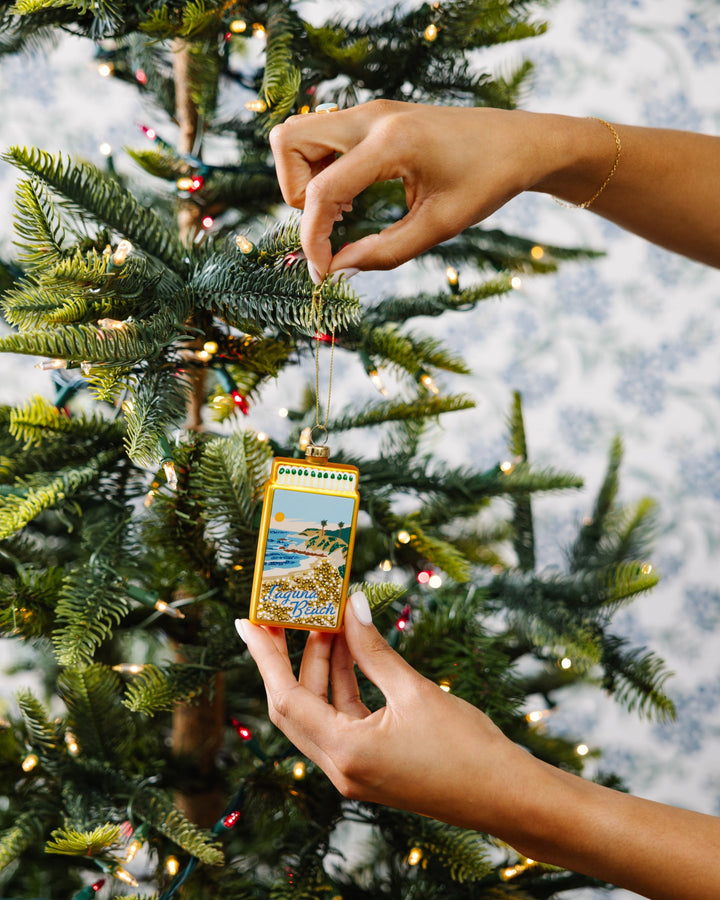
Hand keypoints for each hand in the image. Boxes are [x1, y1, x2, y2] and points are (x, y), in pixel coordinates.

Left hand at [236, 591, 535, 834]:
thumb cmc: (466, 748)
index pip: (284, 698)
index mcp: (344, 753)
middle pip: (295, 705)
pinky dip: (343, 685)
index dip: (263, 657)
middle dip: (288, 657)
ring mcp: (355, 770)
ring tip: (329, 621)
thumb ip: (374, 650)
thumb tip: (350, 607)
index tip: (246, 622)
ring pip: (320, 711)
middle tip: (287, 613)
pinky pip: (343, 720)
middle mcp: (340, 768)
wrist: (506, 795)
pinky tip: (351, 651)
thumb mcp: (414, 691)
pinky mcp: (372, 766)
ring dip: (322, 667)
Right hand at [269, 100, 551, 281]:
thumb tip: (337, 271)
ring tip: (342, 211)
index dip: (312, 239)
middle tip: (329, 222)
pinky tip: (352, 196)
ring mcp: (370, 112)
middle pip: (287, 141)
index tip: (324, 274)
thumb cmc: (487, 182)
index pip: (322, 192)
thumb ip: (384, 253)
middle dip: (293, 192)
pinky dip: (320, 169)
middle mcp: (372, 117)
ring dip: (303, 178)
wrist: (520, 143)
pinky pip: (321, 137)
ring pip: (297, 135)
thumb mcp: (439, 227)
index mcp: (391, 143)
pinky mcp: (372, 117)